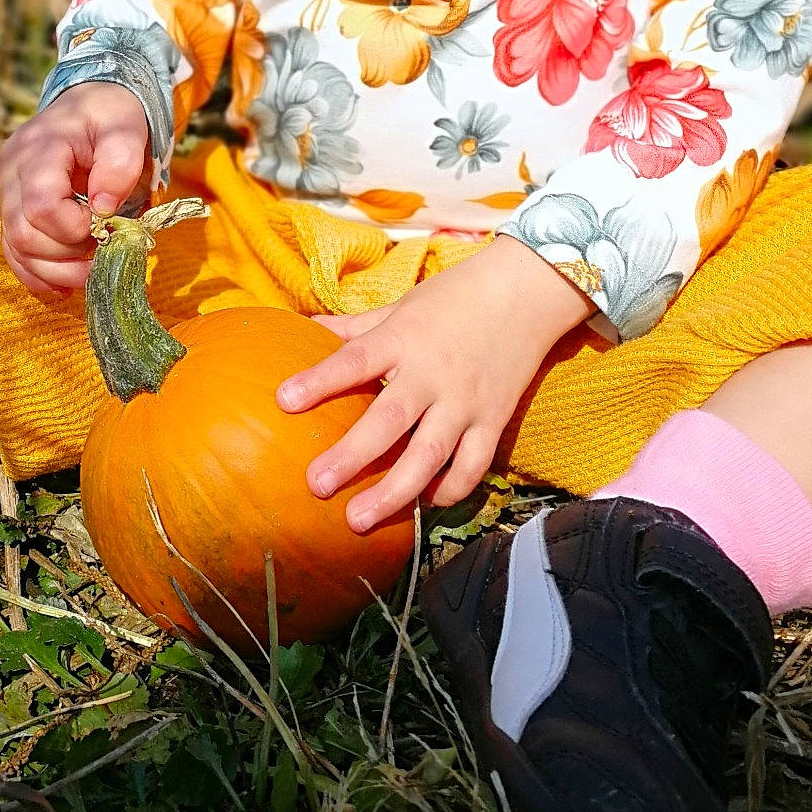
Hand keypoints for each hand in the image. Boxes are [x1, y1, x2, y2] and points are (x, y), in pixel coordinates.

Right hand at [0, 83, 150, 302]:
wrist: (88, 104)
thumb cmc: (108, 116)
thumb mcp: (125, 129)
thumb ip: (119, 165)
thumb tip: (103, 211)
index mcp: (36, 149)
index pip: (41, 206)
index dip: (75, 227)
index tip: (106, 221)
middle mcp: (10, 173)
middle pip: (23, 234)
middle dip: (67, 254)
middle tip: (103, 246)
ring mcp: (4, 194)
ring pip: (16, 250)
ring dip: (56, 270)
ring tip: (91, 265)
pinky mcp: (9, 210)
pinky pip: (14, 253)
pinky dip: (40, 273)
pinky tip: (67, 280)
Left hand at [274, 236, 597, 531]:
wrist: (527, 291)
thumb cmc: (456, 296)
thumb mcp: (402, 305)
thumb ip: (355, 326)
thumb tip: (305, 328)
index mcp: (404, 338)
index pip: (356, 360)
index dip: (320, 380)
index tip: (284, 400)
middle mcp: (433, 373)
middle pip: (390, 419)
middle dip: (352, 455)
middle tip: (317, 485)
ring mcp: (466, 400)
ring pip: (431, 453)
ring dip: (395, 491)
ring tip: (358, 519)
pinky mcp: (494, 419)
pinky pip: (473, 465)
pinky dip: (450, 490)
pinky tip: (424, 504)